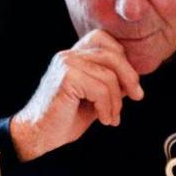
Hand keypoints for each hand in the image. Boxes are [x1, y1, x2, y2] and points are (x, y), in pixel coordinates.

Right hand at [7, 30, 143, 161]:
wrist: (38, 135)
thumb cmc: (64, 118)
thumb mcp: (94, 97)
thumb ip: (110, 84)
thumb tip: (134, 79)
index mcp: (74, 55)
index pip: (105, 40)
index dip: (123, 59)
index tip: (131, 84)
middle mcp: (69, 55)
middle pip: (112, 55)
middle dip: (130, 77)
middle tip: (138, 96)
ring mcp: (67, 64)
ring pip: (109, 76)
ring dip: (116, 102)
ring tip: (112, 118)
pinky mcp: (67, 78)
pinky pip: (101, 90)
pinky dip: (107, 108)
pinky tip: (104, 120)